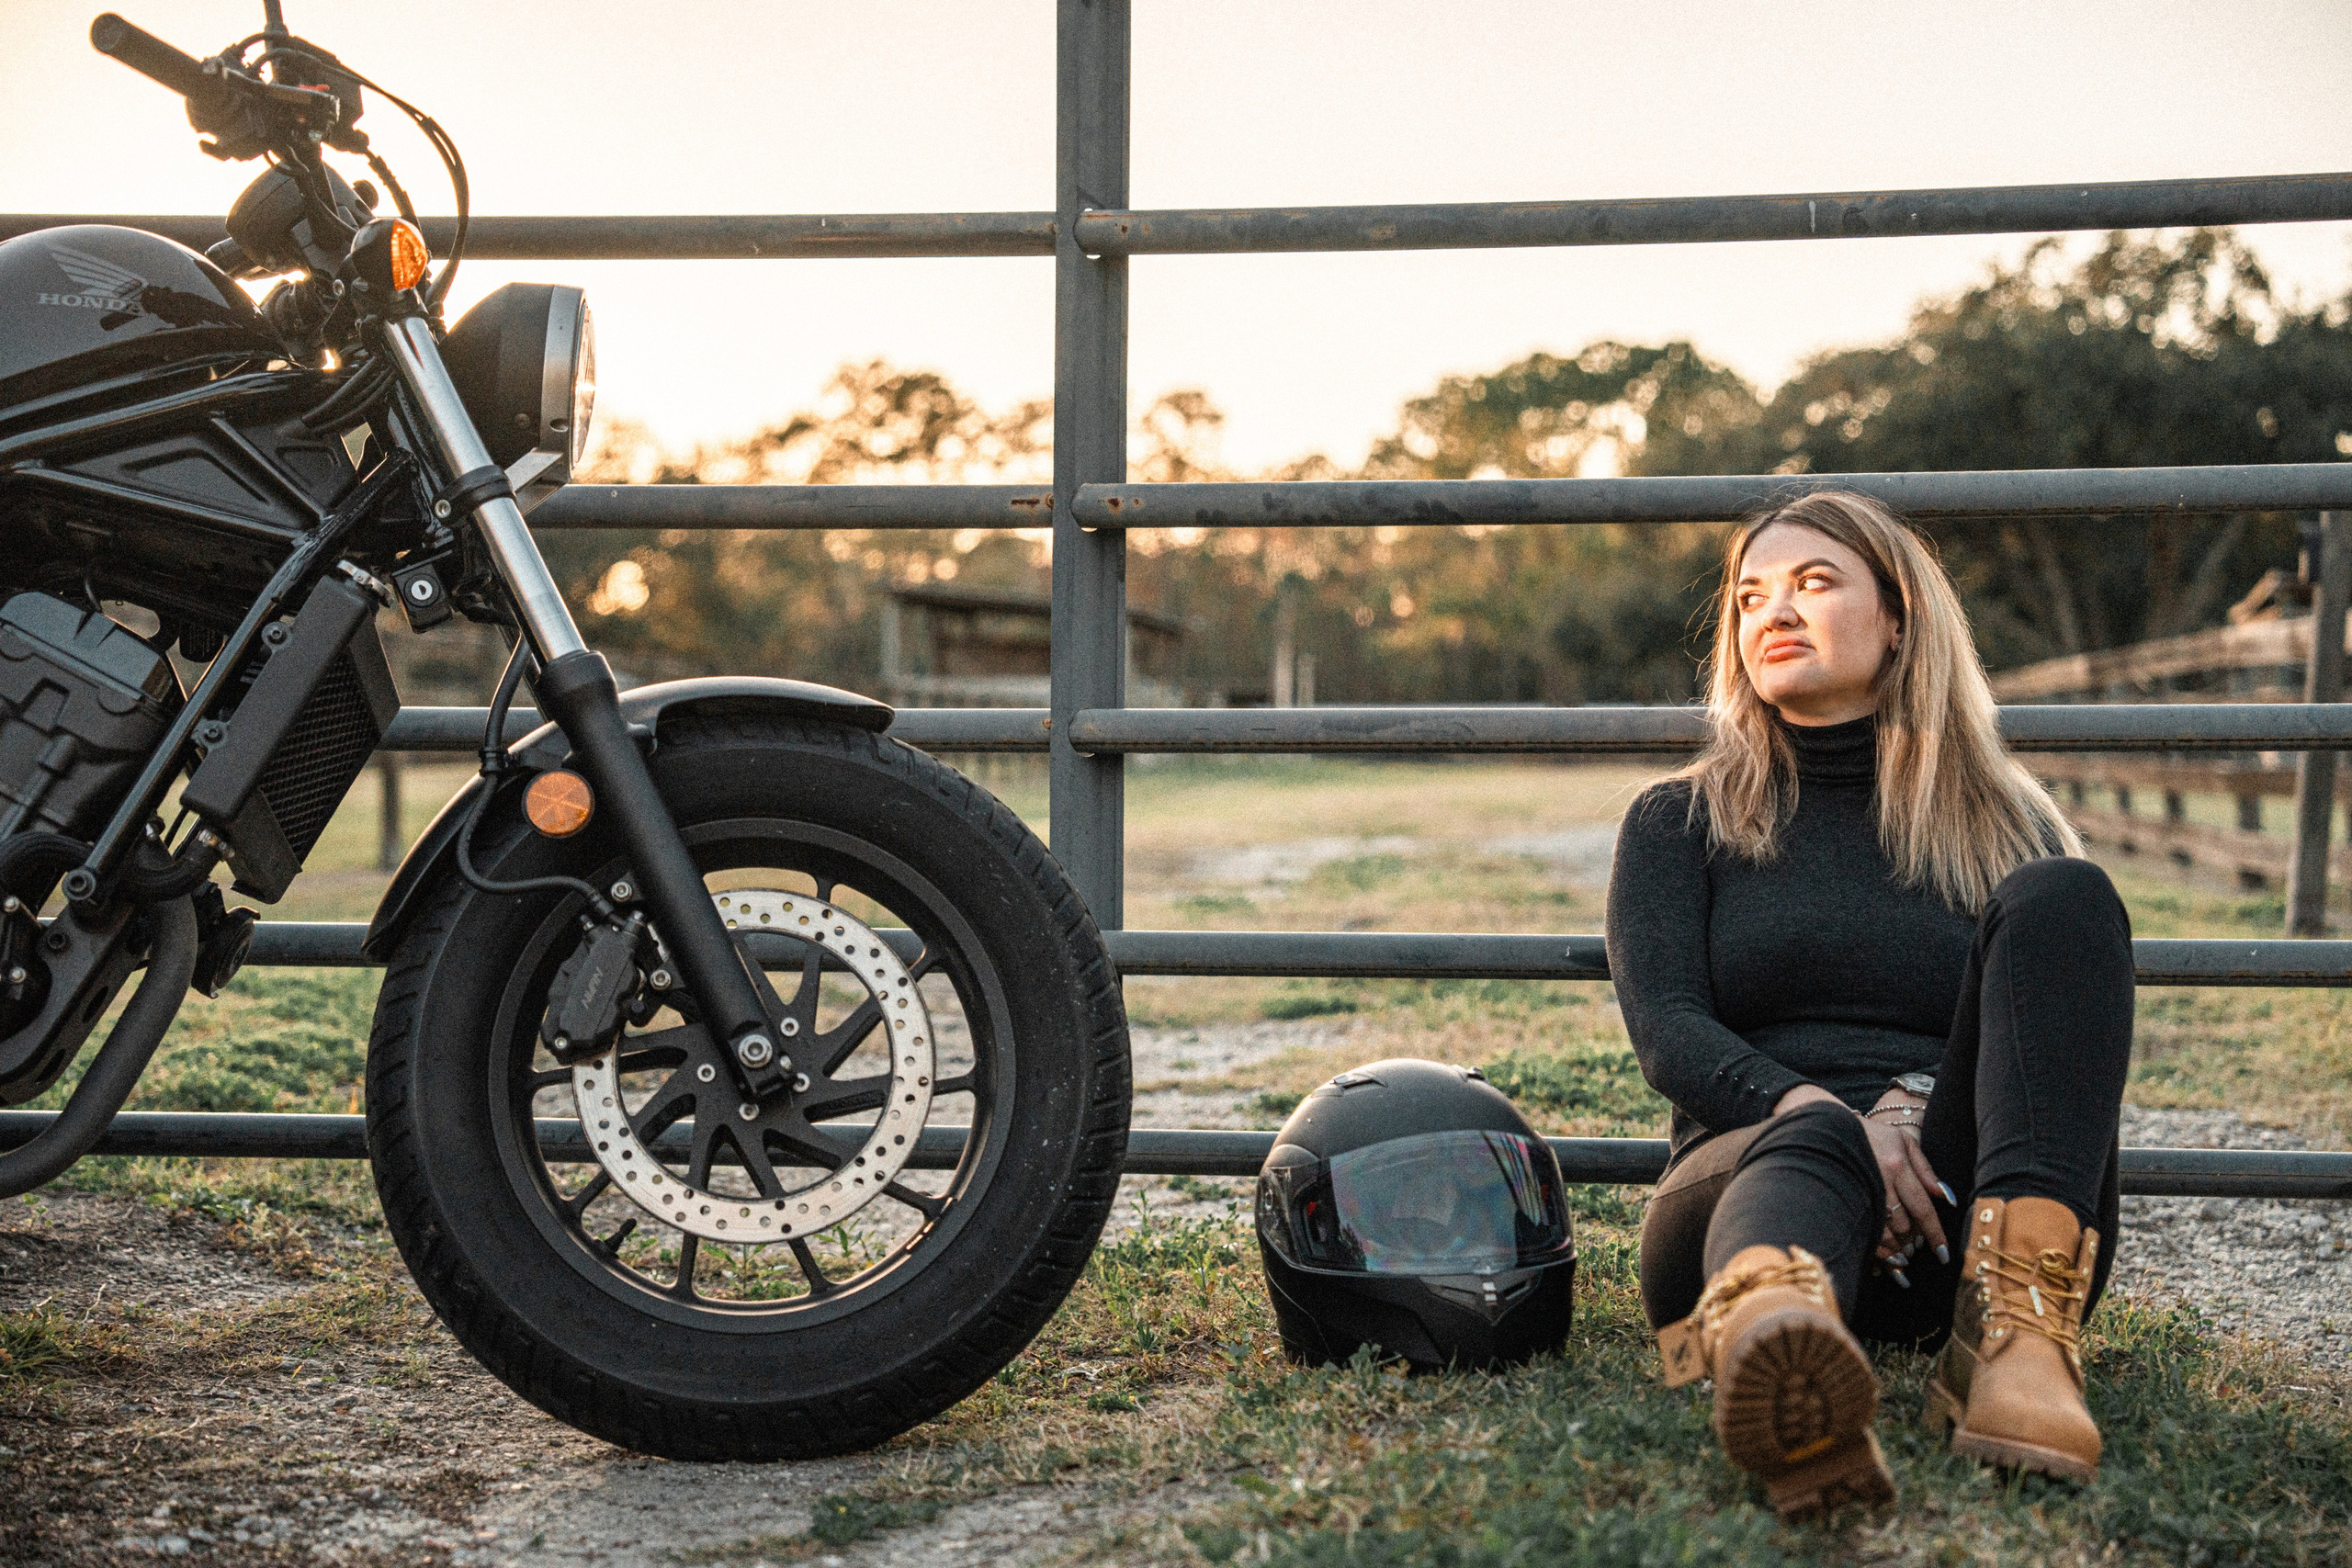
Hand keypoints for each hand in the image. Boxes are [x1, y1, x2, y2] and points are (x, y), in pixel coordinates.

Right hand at [1862, 1097, 1950, 1273]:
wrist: (1828, 1127)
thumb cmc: (1872, 1133)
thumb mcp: (1904, 1141)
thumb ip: (1926, 1169)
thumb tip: (1947, 1198)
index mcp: (1897, 1166)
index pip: (1923, 1208)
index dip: (1935, 1234)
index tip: (1944, 1254)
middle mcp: (1880, 1181)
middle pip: (1904, 1224)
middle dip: (1914, 1241)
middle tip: (1918, 1248)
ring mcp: (1860, 1192)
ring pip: (1884, 1232)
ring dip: (1897, 1248)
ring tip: (1905, 1255)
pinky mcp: (1845, 1199)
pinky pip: (1864, 1231)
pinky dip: (1878, 1248)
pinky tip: (1886, 1256)